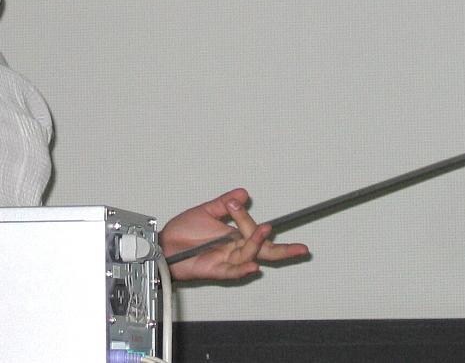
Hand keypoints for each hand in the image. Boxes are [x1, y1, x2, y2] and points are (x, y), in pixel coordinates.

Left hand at [158, 187, 308, 280]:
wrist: (163, 245)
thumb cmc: (182, 233)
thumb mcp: (205, 212)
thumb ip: (224, 204)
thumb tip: (242, 193)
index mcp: (233, 237)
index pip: (255, 232)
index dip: (258, 225)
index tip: (254, 211)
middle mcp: (232, 249)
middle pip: (263, 251)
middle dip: (284, 251)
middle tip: (302, 249)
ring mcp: (224, 260)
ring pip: (248, 255)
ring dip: (257, 244)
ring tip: (264, 231)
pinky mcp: (213, 270)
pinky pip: (231, 272)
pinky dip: (242, 269)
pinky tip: (253, 266)